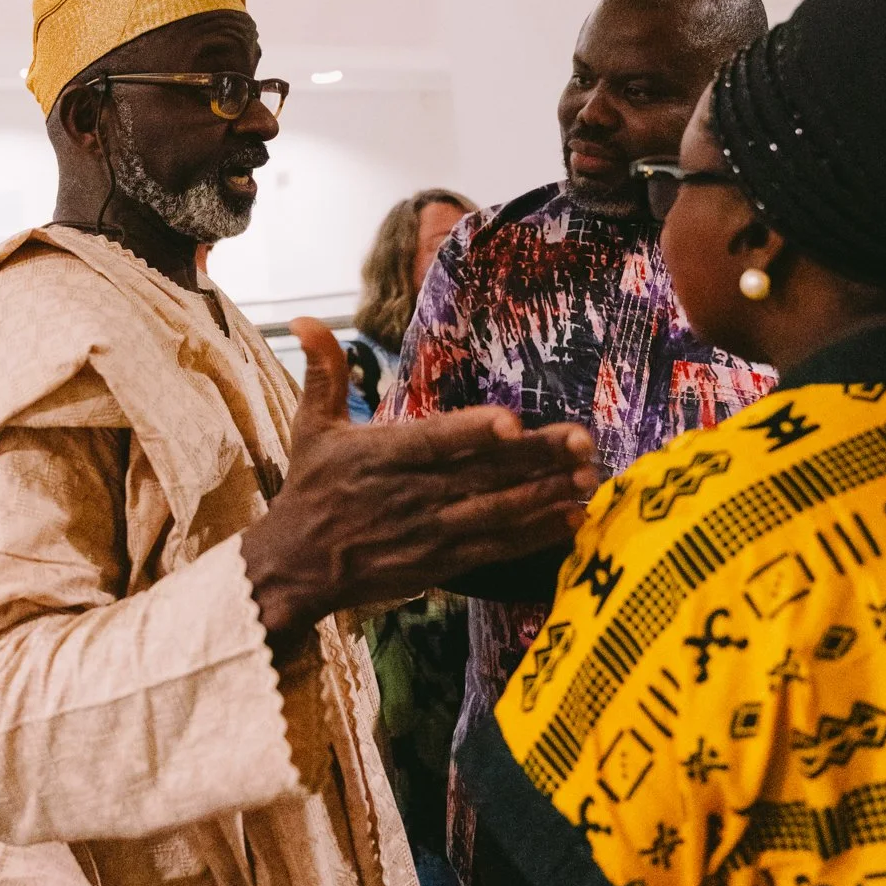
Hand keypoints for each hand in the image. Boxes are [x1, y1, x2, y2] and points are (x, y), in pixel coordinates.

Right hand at [241, 320, 597, 651]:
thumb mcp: (310, 427)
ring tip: (587, 476)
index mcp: (382, 456)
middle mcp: (411, 494)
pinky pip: (495, 548)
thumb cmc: (310, 489)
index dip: (472, 432)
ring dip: (545, 494)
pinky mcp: (442, 561)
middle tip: (582, 441)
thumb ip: (322, 372)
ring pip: (496, 511)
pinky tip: (571, 519)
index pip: (434, 441)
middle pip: (480, 473)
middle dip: (535, 458)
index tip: (512, 421)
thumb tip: (303, 319)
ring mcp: (430, 531)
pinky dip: (534, 536)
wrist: (298, 566)